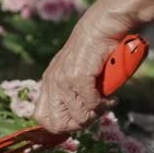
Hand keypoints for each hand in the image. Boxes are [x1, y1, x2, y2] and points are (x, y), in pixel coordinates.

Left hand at [33, 0, 153, 132]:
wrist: (101, 25)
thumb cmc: (94, 50)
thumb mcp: (77, 73)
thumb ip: (72, 93)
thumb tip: (78, 119)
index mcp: (49, 82)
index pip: (42, 118)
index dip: (61, 126)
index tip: (80, 121)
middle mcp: (52, 82)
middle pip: (56, 124)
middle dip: (78, 125)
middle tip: (94, 114)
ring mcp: (63, 80)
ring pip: (78, 117)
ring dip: (95, 114)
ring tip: (105, 102)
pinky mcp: (78, 77)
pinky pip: (91, 104)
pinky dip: (103, 104)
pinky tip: (111, 97)